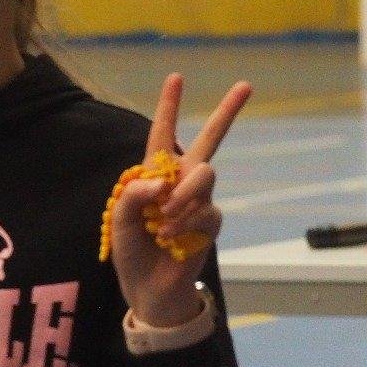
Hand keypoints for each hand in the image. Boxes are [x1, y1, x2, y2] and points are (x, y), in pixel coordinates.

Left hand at [109, 75, 251, 326]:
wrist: (149, 289)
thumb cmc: (132, 251)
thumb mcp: (120, 221)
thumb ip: (134, 195)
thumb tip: (161, 180)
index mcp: (155, 174)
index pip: (163, 134)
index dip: (169, 106)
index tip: (176, 77)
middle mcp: (181, 181)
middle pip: (210, 140)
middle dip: (227, 112)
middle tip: (246, 85)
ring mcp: (200, 201)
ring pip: (205, 175)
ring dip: (183, 195)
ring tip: (164, 221)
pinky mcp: (211, 222)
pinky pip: (206, 209)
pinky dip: (185, 222)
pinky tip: (171, 238)